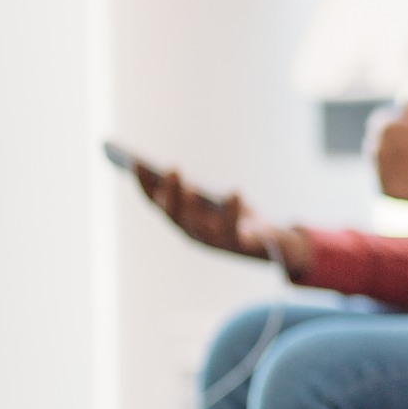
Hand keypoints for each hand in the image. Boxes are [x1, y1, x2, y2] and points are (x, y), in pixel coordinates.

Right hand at [130, 164, 311, 278]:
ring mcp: (215, 243)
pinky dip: (232, 212)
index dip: (144, 184)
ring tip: (192, 184)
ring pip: (197, 228)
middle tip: (171, 168)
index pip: (156, 203)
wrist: (273, 242)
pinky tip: (234, 192)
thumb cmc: (238, 214)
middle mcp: (194, 234)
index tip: (135, 162)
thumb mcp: (212, 197)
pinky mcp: (239, 246)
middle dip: (170, 192)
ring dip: (192, 207)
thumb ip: (193, 187)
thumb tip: (171, 169)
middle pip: (173, 215)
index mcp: (183, 220)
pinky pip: (233, 232)